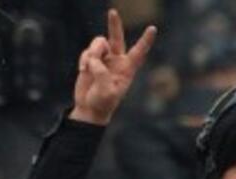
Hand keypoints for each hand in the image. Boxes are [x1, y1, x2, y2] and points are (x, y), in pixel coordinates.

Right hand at [68, 9, 155, 125]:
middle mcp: (117, 61)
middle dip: (114, 25)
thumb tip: (94, 59)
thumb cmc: (103, 104)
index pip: (138, 52)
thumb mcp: (106, 92)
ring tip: (88, 66)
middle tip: (112, 12)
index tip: (153, 29)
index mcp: (127, 69)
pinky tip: (82, 69)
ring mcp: (104, 59)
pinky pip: (87, 51)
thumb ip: (102, 74)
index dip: (145, 41)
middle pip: (117, 38)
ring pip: (99, 43)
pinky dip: (84, 59)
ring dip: (92, 52)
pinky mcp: (91, 60)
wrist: (89, 108)